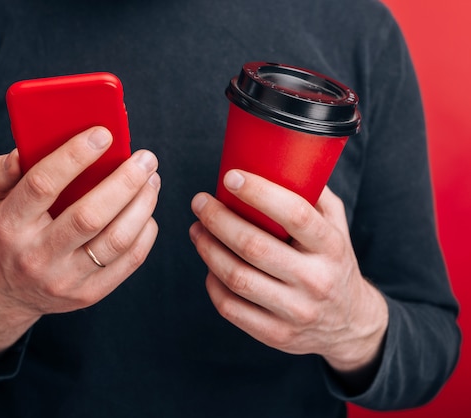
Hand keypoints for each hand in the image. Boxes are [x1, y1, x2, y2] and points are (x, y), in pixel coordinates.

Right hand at [0, 127, 159, 359]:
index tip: (104, 134)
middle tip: (146, 158)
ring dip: (142, 205)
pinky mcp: (89, 294)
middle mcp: (36, 256)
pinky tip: (147, 212)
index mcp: (9, 225)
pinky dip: (145, 232)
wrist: (8, 294)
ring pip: (116, 240)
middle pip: (89, 215)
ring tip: (152, 180)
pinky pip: (129, 261)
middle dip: (125, 181)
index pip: (43, 185)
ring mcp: (65, 279)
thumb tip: (23, 152)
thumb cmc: (4, 235)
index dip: (75, 156)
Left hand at [189, 169, 387, 373]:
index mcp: (331, 247)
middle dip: (218, 219)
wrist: (350, 324)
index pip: (294, 214)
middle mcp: (315, 280)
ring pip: (237, 277)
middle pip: (253, 246)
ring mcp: (295, 311)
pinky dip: (212, 283)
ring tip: (197, 230)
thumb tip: (277, 161)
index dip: (258, 192)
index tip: (230, 177)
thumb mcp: (337, 227)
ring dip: (207, 249)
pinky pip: (231, 308)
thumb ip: (314, 196)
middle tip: (200, 202)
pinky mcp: (276, 334)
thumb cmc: (334, 263)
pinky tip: (208, 265)